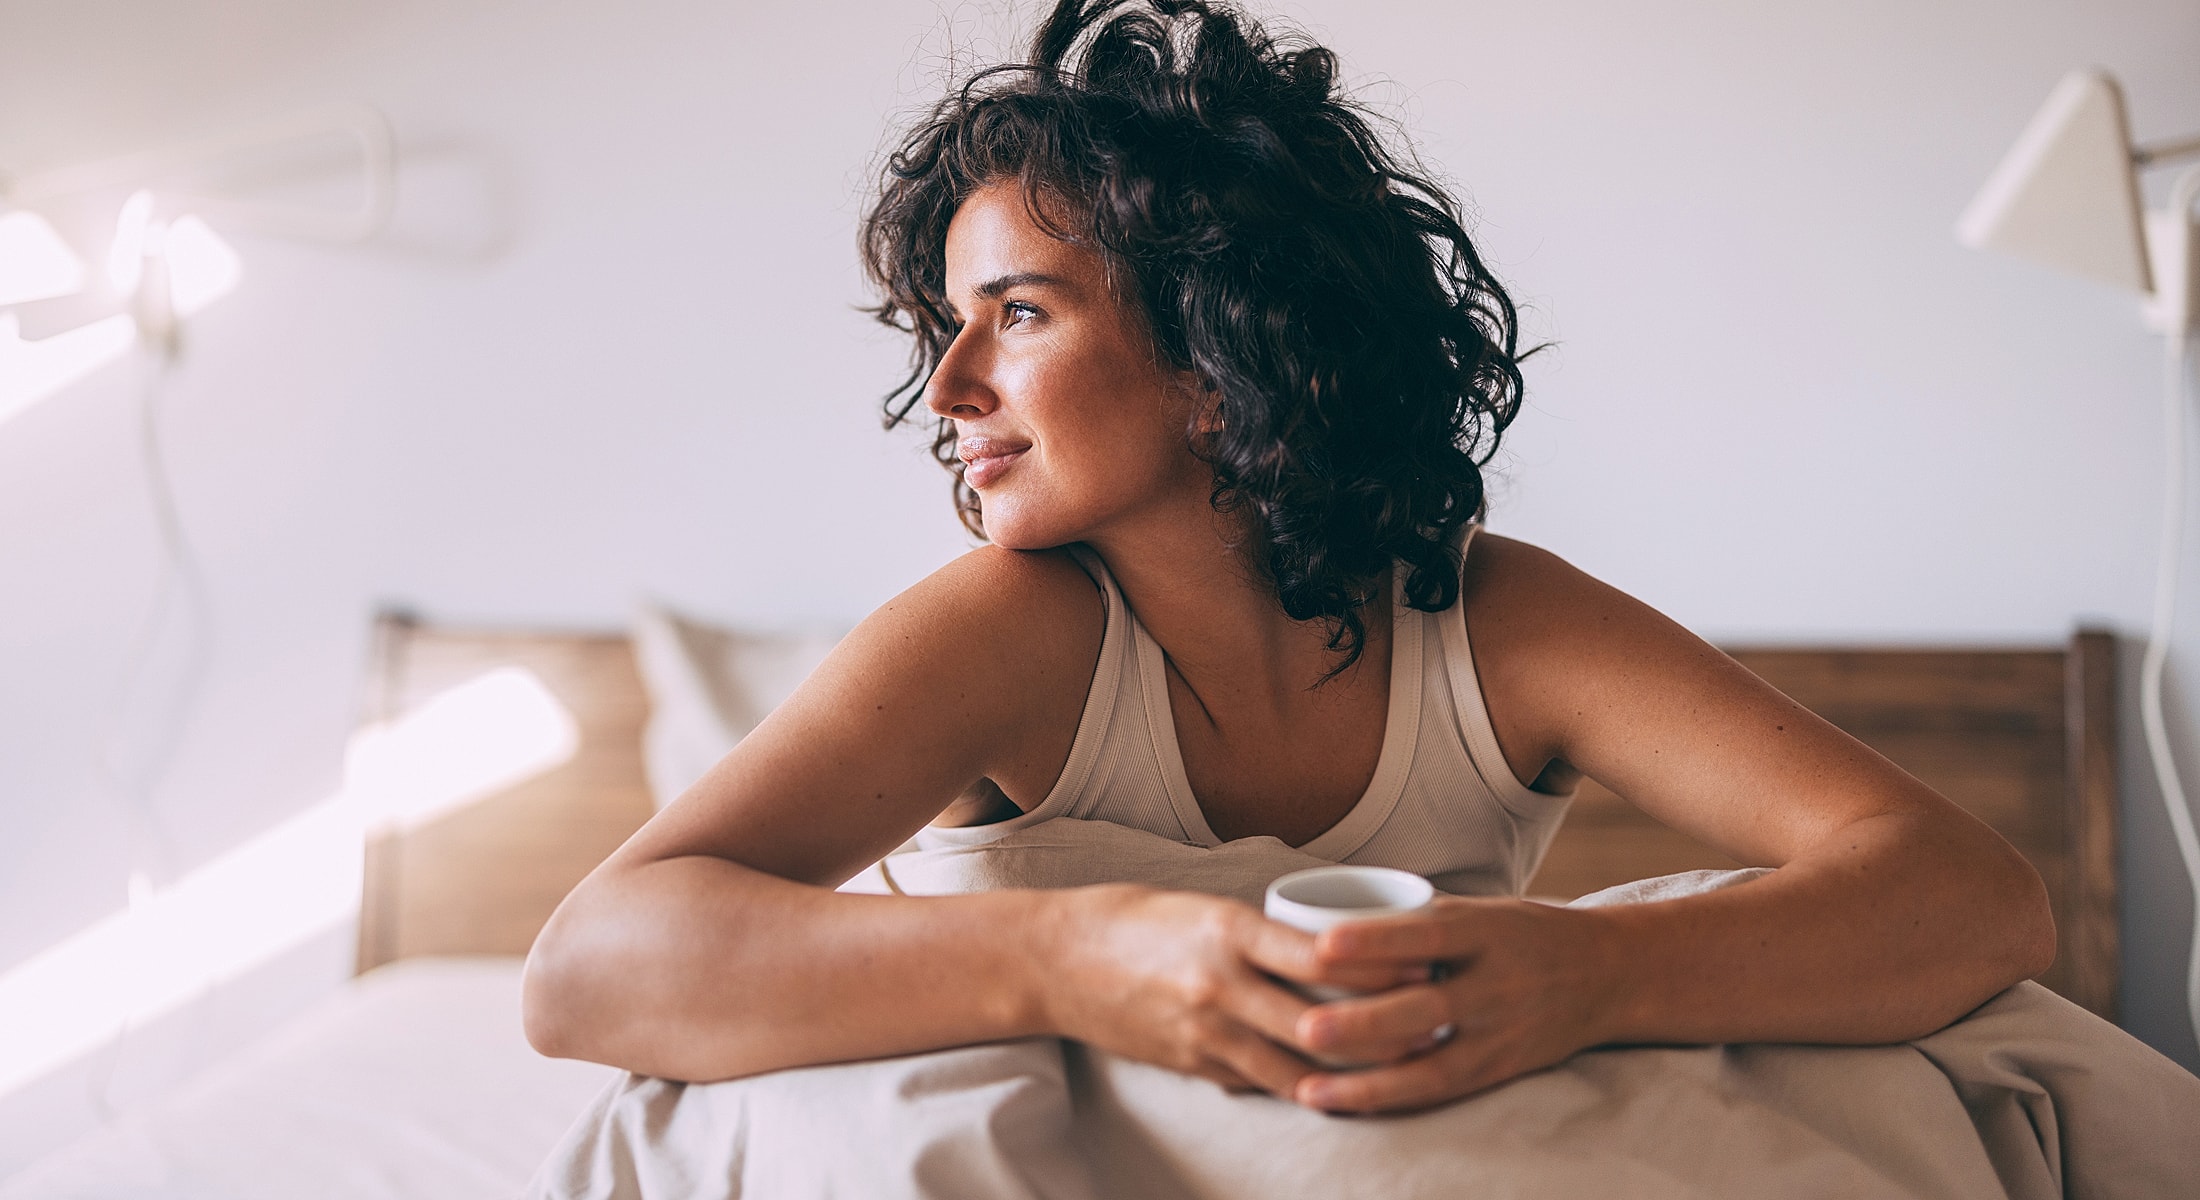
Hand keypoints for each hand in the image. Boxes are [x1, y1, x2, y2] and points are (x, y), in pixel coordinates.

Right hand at [1038, 884, 1421, 1097]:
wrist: (1055, 959)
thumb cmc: (1134, 920)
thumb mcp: (1203, 908)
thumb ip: (1262, 931)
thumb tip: (1333, 949)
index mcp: (1229, 929)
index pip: (1322, 954)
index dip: (1380, 966)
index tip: (1425, 964)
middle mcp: (1221, 983)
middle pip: (1323, 1020)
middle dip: (1384, 1030)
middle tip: (1435, 1026)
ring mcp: (1206, 1031)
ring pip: (1300, 1066)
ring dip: (1355, 1073)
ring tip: (1405, 1068)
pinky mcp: (1194, 1064)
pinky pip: (1263, 1083)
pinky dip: (1305, 1087)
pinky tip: (1342, 1090)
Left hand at [1286, 896, 1621, 1112]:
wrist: (1607, 974)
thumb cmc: (1521, 933)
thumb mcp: (1479, 911)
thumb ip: (1416, 919)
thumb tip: (1327, 914)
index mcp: (1487, 932)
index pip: (1427, 934)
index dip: (1376, 940)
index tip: (1322, 944)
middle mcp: (1497, 984)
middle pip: (1427, 1008)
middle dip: (1364, 1024)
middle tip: (1304, 1029)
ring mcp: (1502, 1033)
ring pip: (1433, 1066)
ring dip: (1370, 1084)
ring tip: (1311, 1090)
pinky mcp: (1502, 1069)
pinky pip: (1444, 1092)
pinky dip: (1395, 1101)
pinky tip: (1348, 1107)